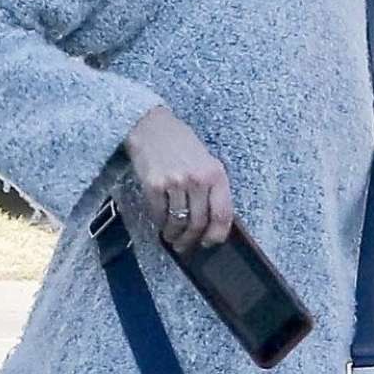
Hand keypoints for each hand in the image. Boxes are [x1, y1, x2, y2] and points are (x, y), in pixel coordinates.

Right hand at [125, 105, 232, 252]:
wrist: (151, 127)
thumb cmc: (181, 145)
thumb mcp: (206, 161)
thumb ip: (212, 189)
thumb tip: (212, 223)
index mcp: (216, 174)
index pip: (222, 215)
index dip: (216, 235)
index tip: (209, 243)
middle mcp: (197, 179)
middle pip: (198, 223)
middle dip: (192, 240)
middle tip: (187, 246)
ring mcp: (175, 182)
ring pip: (178, 223)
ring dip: (175, 236)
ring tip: (173, 238)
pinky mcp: (154, 185)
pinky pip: (160, 214)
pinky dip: (161, 224)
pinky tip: (161, 223)